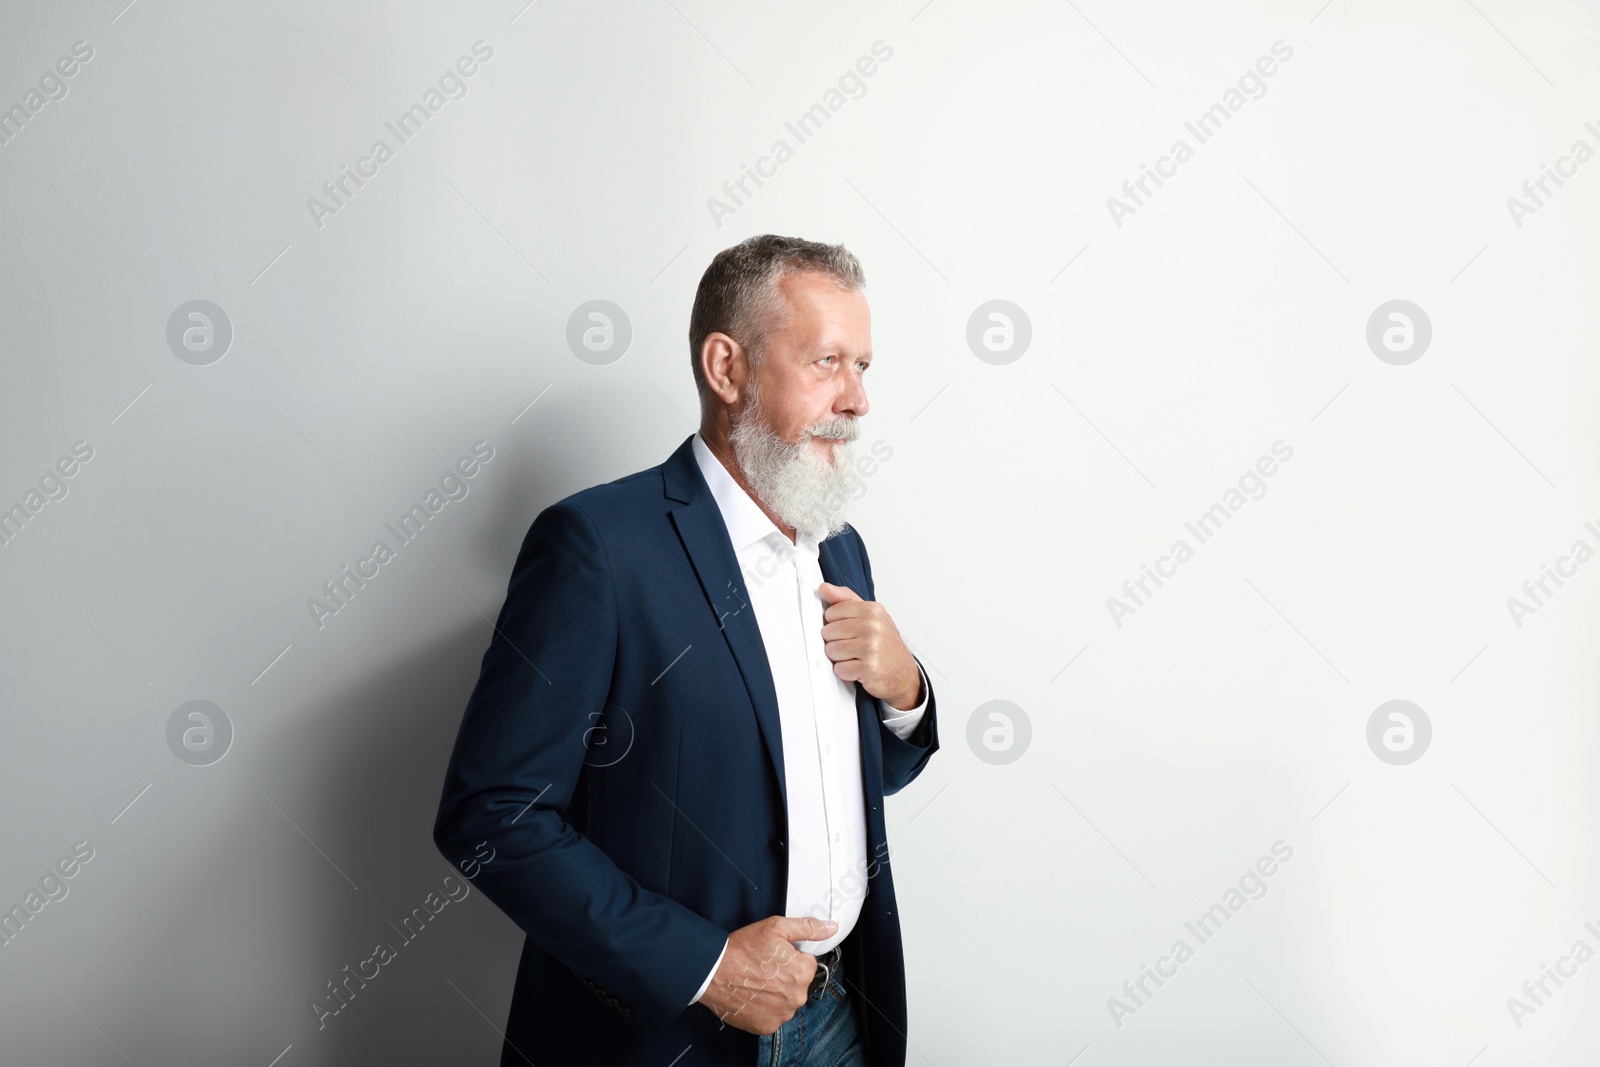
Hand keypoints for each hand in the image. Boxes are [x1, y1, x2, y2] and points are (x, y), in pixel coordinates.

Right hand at [698, 916, 835, 1034]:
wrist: (713, 972)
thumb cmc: (743, 949)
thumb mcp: (776, 927)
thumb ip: (808, 928)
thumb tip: (831, 928)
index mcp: (802, 972)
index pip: (806, 965)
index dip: (790, 958)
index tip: (774, 956)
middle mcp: (797, 997)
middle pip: (798, 984)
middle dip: (785, 976)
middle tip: (763, 968)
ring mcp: (782, 1014)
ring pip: (786, 1001)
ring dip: (776, 994)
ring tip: (756, 982)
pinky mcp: (767, 1027)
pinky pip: (773, 1016)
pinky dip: (765, 1008)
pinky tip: (753, 996)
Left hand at [818, 582, 921, 709]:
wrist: (904, 673)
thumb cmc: (886, 645)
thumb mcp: (871, 616)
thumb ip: (845, 600)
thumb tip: (824, 588)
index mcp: (872, 610)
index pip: (832, 612)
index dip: (835, 624)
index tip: (848, 630)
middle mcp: (872, 626)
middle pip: (828, 632)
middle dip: (836, 641)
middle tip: (853, 646)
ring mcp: (871, 647)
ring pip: (831, 650)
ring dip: (840, 658)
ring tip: (856, 657)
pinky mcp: (868, 667)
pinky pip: (839, 669)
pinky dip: (846, 672)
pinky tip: (858, 668)